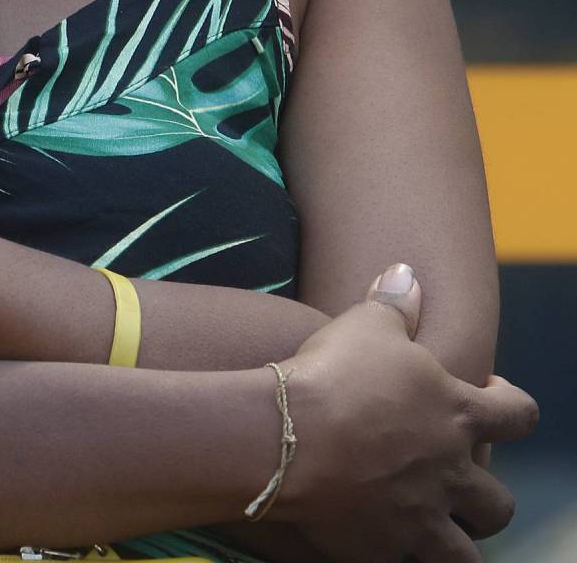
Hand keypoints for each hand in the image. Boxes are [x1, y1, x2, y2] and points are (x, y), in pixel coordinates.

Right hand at [271, 262, 537, 561]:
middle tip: (454, 477)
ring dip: (456, 543)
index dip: (512, 406)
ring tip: (432, 529)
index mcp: (458, 414)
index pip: (519, 416)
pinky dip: (402, 556)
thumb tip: (407, 273)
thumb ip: (396, 303)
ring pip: (467, 555)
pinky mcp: (385, 551)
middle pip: (500, 504)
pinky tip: (381, 540)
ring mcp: (421, 518)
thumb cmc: (334, 372)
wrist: (289, 439)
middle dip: (486, 496)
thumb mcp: (366, 322)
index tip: (489, 396)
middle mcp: (450, 472)